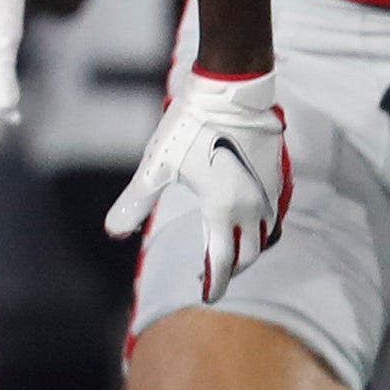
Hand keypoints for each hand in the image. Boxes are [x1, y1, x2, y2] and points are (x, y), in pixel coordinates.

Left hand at [107, 68, 289, 302]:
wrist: (229, 93)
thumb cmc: (189, 128)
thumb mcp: (155, 167)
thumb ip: (135, 203)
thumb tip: (111, 232)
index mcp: (222, 209)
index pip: (224, 262)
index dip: (216, 284)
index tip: (208, 297)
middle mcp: (252, 206)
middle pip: (251, 253)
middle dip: (234, 268)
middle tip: (216, 273)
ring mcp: (269, 191)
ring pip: (268, 234)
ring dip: (252, 248)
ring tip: (233, 248)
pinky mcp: (278, 176)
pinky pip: (275, 214)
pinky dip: (264, 226)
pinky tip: (248, 218)